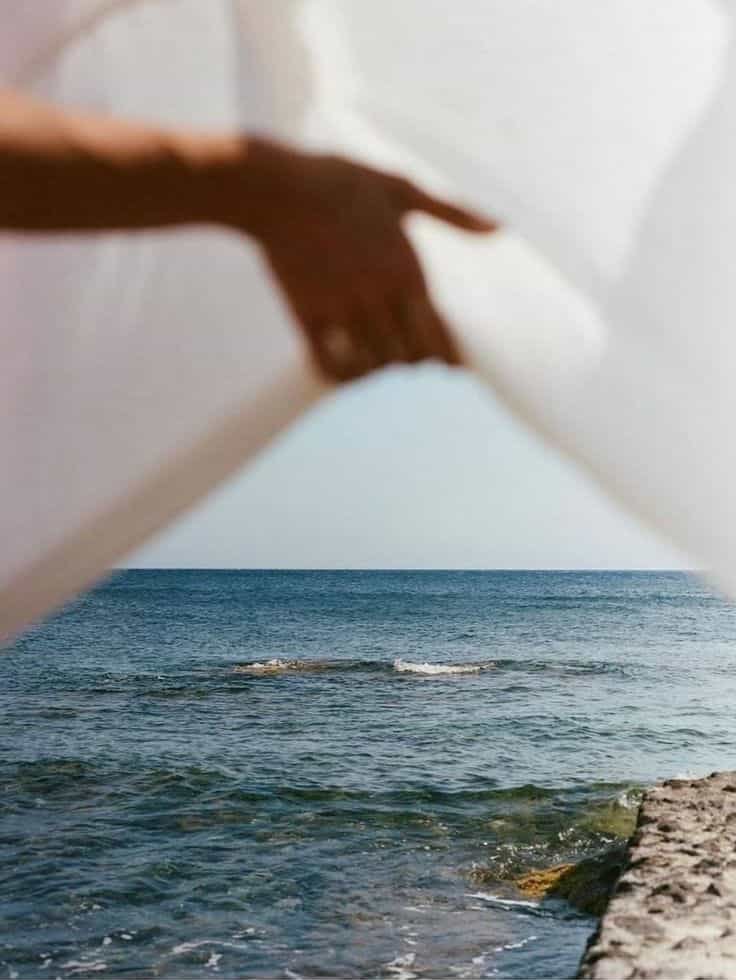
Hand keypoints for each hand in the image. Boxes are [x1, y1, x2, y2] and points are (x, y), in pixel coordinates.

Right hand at [229, 139, 495, 381]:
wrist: (275, 189)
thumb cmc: (340, 182)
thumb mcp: (401, 189)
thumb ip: (452, 213)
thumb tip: (501, 229)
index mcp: (406, 270)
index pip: (438, 336)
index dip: (446, 357)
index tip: (448, 364)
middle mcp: (378, 296)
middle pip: (407, 357)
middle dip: (411, 360)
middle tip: (407, 355)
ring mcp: (341, 310)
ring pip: (372, 365)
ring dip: (377, 367)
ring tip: (375, 359)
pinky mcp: (307, 317)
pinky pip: (330, 366)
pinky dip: (342, 377)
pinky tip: (344, 368)